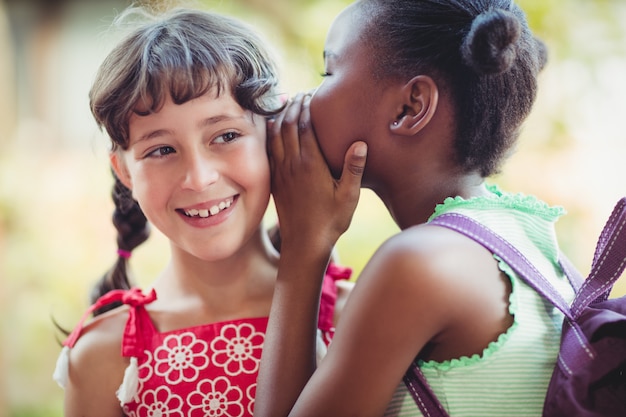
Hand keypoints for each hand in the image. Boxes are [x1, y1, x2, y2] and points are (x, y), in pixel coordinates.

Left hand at [267, 93, 366, 256]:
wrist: (304, 244)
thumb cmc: (330, 221)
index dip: (307, 106)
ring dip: (280, 117)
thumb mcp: (349, 196)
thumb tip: (360, 143)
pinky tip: (273, 129)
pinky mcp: (275, 180)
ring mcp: (281, 172)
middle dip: (293, 106)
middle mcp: (292, 164)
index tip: (311, 93)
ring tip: (286, 104)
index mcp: (310, 164)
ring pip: (275, 135)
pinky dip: (271, 134)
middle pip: (288, 125)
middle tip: (300, 94)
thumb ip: (354, 169)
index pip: (305, 125)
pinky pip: (269, 150)